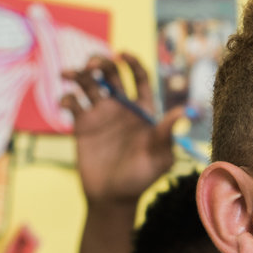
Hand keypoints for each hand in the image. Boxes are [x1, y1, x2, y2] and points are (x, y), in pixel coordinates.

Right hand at [61, 55, 179, 209]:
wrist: (112, 198)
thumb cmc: (141, 178)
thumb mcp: (159, 156)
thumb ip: (167, 132)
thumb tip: (185, 111)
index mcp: (143, 110)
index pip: (140, 78)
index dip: (133, 62)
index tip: (123, 54)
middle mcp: (122, 107)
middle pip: (111, 73)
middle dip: (101, 62)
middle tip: (92, 64)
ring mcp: (101, 114)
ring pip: (88, 83)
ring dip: (78, 73)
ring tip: (70, 74)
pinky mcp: (82, 124)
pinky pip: (73, 102)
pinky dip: (67, 97)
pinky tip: (68, 103)